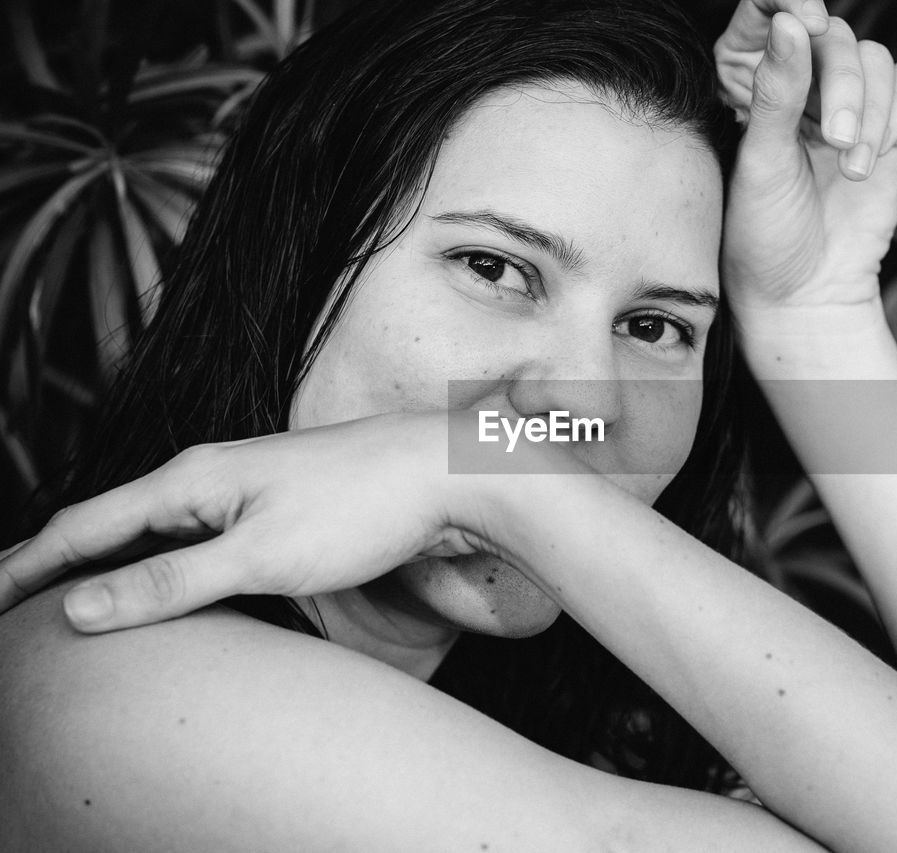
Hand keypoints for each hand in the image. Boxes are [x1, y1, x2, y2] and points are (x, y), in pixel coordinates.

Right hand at [0, 412, 530, 631]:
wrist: (443, 471)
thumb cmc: (361, 505)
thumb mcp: (260, 554)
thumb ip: (172, 582)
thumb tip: (80, 606)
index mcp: (190, 480)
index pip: (83, 527)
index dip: (27, 566)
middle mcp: (209, 475)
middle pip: (110, 524)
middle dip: (57, 563)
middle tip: (10, 603)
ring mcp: (244, 487)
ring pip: (154, 529)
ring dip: (109, 563)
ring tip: (70, 598)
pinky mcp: (276, 503)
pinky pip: (196, 534)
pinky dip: (162, 561)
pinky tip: (165, 580)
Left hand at [715, 1, 896, 312]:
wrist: (809, 290)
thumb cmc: (765, 233)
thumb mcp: (761, 161)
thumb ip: (777, 91)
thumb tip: (793, 21)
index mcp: (750, 84)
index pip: (768, 12)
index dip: (790, 1)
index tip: (810, 20)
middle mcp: (800, 85)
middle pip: (838, 38)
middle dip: (843, 87)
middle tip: (834, 142)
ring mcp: (847, 104)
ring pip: (877, 60)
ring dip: (871, 111)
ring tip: (851, 168)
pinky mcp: (888, 127)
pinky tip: (875, 158)